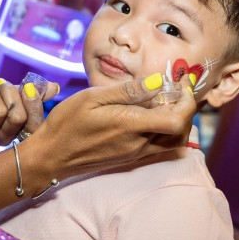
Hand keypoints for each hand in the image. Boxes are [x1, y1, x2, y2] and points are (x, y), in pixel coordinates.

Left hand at [0, 78, 59, 144]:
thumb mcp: (10, 96)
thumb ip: (31, 93)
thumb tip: (55, 87)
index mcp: (18, 131)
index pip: (35, 125)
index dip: (35, 105)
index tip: (28, 86)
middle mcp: (4, 137)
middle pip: (18, 117)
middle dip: (11, 92)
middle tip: (1, 84)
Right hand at [20, 74, 196, 182]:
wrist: (51, 156)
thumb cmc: (67, 123)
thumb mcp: (92, 97)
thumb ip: (128, 90)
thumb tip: (158, 82)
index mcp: (130, 125)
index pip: (178, 119)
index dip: (188, 101)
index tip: (181, 84)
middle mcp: (138, 143)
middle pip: (181, 131)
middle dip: (186, 108)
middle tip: (176, 89)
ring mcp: (135, 153)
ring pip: (173, 141)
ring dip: (177, 120)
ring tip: (164, 100)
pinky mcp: (130, 158)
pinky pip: (159, 146)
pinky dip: (164, 129)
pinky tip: (149, 114)